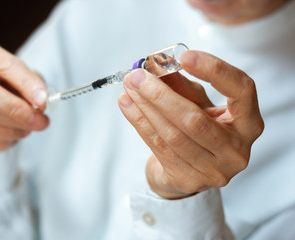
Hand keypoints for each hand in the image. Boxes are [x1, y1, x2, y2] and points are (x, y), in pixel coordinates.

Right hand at [0, 36, 48, 150]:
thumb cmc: (6, 81)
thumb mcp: (23, 74)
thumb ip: (33, 84)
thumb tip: (41, 100)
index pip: (2, 63)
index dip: (25, 83)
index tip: (43, 99)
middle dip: (18, 110)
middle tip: (40, 121)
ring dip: (15, 127)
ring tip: (32, 127)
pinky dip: (3, 137)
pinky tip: (16, 132)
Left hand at [118, 50, 263, 198]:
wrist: (189, 171)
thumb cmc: (199, 130)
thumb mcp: (198, 104)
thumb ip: (183, 85)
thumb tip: (158, 64)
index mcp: (248, 124)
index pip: (241, 90)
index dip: (215, 71)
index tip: (184, 56)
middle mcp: (236, 150)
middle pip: (194, 119)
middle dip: (161, 94)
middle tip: (138, 75)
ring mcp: (214, 170)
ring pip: (172, 134)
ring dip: (146, 107)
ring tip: (129, 86)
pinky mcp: (188, 180)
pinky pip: (158, 147)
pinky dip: (140, 122)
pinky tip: (127, 104)